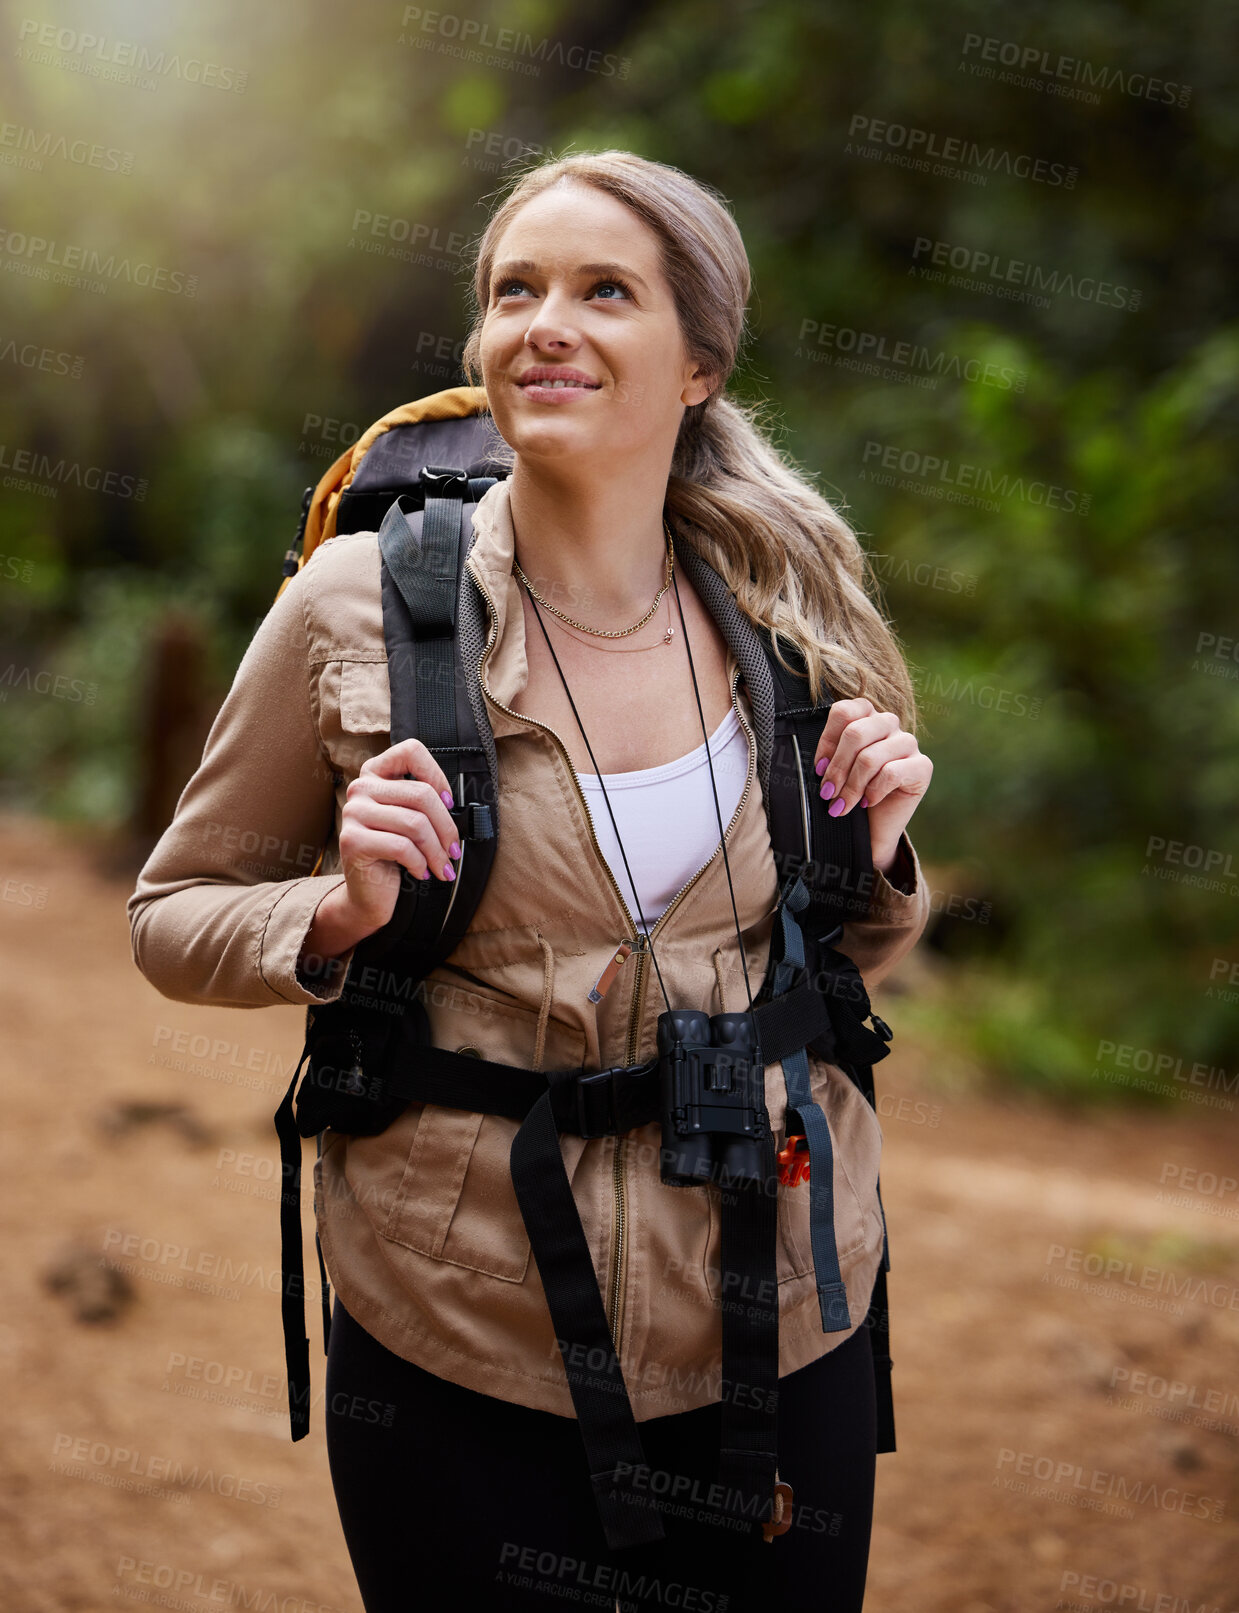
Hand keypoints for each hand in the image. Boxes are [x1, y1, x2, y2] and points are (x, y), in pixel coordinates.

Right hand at [336, 738, 463, 932]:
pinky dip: (420, 863)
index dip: (437, 775)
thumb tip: (454, 802)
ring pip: (415, 823)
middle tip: (454, 851)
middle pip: (421, 794)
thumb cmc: (396, 855)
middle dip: (446, 827)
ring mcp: (353, 812)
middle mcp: (360, 787)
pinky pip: (402, 846)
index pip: (411, 751)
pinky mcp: (352, 840)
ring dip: (437, 851)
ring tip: (443, 866)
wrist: (368, 895)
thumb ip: (424, 802)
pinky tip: (422, 872)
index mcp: (375, 773)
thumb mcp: (411, 820)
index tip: (449, 803)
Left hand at [813, 698, 931, 872]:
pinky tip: (869, 802)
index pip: (844, 711)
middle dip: (837, 768)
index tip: (819, 768)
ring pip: (871, 757)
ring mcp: (908, 743)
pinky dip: (874, 791)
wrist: (873, 828)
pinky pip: (891, 773)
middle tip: (827, 792)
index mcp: (866, 716)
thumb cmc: (851, 793)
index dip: (827, 741)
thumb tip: (822, 764)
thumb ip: (830, 757)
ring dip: (852, 786)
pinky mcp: (923, 766)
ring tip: (843, 805)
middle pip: (856, 733)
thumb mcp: (835, 770)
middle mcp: (889, 723)